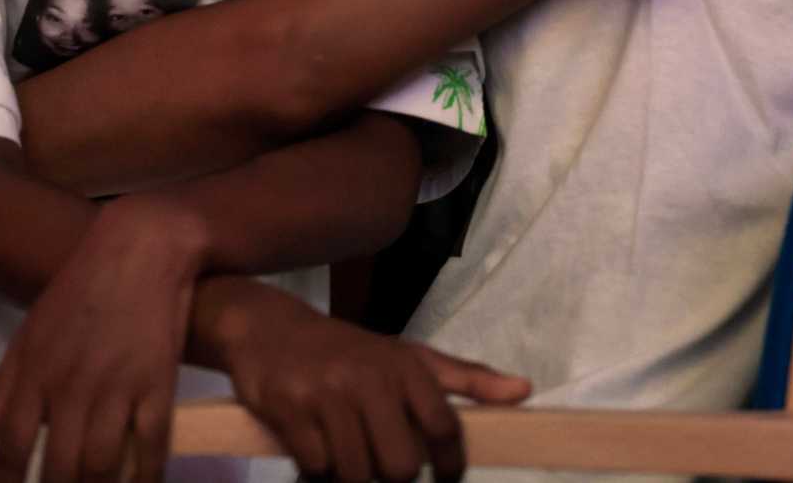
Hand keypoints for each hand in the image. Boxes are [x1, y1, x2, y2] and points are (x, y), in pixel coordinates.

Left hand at [0, 196, 206, 482]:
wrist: (138, 248)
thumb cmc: (79, 288)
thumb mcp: (30, 331)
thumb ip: (2, 386)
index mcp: (35, 374)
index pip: (10, 447)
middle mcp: (71, 387)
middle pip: (59, 467)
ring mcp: (116, 388)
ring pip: (102, 466)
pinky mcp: (158, 384)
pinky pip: (152, 447)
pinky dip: (147, 478)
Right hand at [198, 278, 529, 482]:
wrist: (267, 326)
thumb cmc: (348, 350)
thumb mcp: (408, 355)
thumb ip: (467, 379)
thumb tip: (525, 391)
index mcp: (405, 366)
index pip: (444, 428)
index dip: (449, 467)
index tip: (444, 479)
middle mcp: (369, 377)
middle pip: (400, 466)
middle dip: (392, 478)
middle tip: (380, 467)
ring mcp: (327, 393)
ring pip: (357, 474)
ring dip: (352, 477)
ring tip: (346, 459)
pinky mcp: (290, 409)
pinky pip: (316, 468)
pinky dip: (317, 471)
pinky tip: (315, 449)